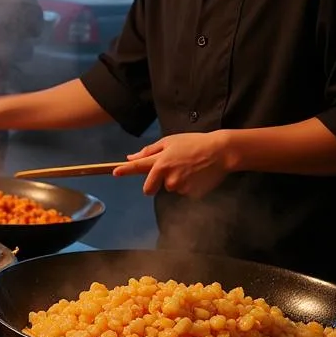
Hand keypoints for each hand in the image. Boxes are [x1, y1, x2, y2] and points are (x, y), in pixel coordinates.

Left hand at [113, 131, 234, 197]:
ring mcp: (179, 187)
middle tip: (169, 171)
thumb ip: (150, 151)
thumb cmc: (193, 143)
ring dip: (175, 181)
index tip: (115, 172)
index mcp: (160, 162)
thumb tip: (131, 157)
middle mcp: (167, 177)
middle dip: (154, 183)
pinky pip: (183, 192)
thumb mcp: (170, 141)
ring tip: (189, 168)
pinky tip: (197, 175)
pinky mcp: (191, 194)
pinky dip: (188, 186)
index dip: (125, 171)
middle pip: (150, 188)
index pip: (138, 168)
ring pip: (170, 188)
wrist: (220, 152)